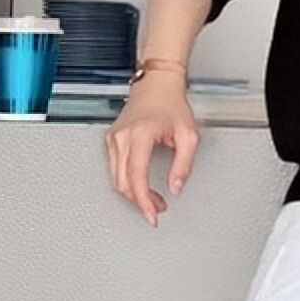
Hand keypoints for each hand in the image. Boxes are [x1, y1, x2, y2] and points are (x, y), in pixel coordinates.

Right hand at [105, 75, 198, 227]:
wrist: (157, 85)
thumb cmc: (172, 105)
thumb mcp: (188, 135)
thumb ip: (183, 165)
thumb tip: (175, 188)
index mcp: (140, 135)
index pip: (137, 177)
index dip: (144, 201)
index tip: (152, 214)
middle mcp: (122, 137)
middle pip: (123, 182)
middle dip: (141, 201)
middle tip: (159, 207)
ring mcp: (113, 139)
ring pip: (116, 179)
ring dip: (134, 193)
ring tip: (154, 198)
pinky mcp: (110, 141)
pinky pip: (115, 170)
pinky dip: (128, 182)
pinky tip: (142, 185)